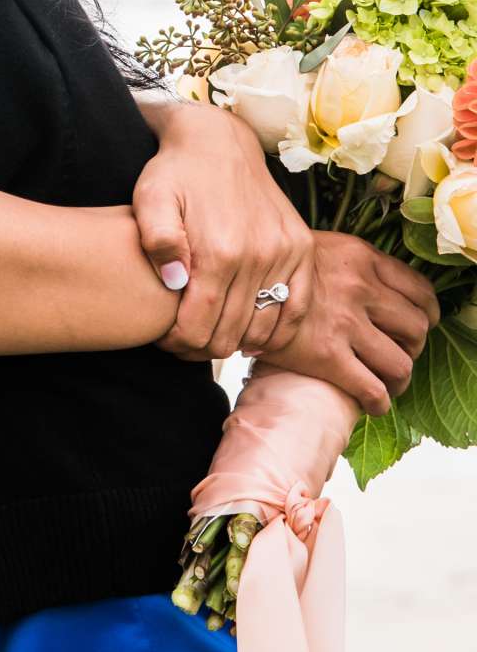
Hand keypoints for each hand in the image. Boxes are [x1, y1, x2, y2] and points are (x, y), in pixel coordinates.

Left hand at [135, 101, 314, 358]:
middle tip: (184, 343)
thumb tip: (176, 283)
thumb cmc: (175, 173)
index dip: (178, 343)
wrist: (218, 141)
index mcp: (219, 250)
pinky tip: (254, 337)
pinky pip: (298, 306)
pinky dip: (278, 330)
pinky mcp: (302, 248)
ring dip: (237, 342)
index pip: (199, 325)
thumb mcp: (151, 200)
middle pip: (230, 332)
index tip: (165, 340)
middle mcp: (259, 255)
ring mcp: (286, 252)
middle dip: (202, 347)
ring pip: (263, 327)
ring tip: (213, 337)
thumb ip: (158, 241)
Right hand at [255, 232, 439, 416]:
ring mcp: (345, 323)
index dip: (426, 315)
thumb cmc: (264, 269)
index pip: (420, 291)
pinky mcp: (326, 356)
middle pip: (416, 329)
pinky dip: (380, 402)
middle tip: (398, 356)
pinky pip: (372, 388)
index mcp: (361, 257)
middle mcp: (360, 288)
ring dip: (399, 380)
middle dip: (413, 349)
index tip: (418, 326)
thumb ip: (346, 263)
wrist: (224, 286)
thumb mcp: (313, 247)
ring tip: (388, 385)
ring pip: (400, 363)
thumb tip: (369, 288)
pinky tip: (373, 404)